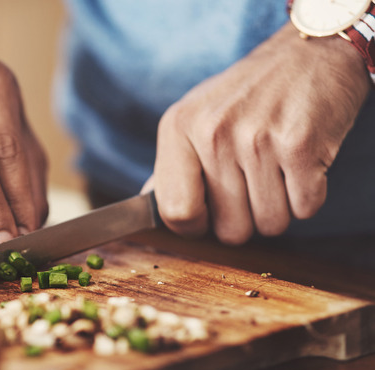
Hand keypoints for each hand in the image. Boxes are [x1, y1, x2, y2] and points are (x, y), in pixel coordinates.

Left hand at [149, 23, 369, 243]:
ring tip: (277, 168)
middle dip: (246, 219)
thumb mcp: (195, 117)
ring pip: (269, 224)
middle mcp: (212, 132)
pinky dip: (308, 196)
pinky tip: (301, 163)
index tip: (209, 215)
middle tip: (253, 182)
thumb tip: (146, 205)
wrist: (310, 53)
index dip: (195, 226)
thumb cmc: (247, 94)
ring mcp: (256, 139)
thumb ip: (171, 165)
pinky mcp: (300, 146)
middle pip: (230, 230)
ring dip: (280, 207)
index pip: (176, 212)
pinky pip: (305, 209)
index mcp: (178, 127)